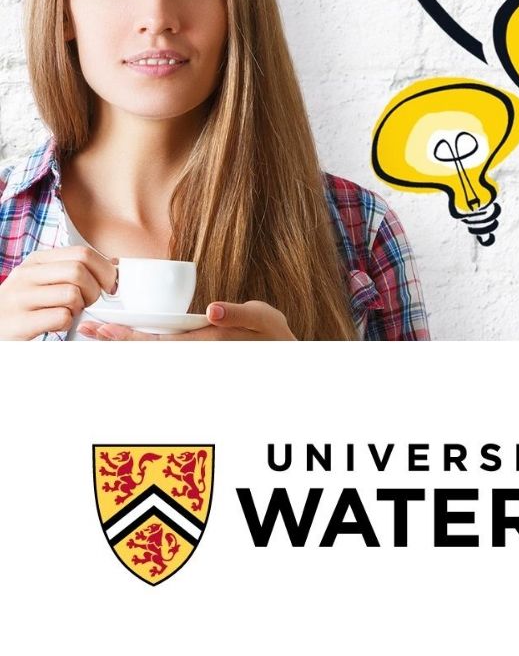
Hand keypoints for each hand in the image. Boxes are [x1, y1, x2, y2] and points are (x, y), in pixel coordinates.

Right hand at [0, 242, 117, 339]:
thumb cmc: (22, 307)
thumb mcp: (41, 281)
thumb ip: (69, 271)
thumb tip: (113, 265)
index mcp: (36, 260)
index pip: (82, 252)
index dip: (104, 268)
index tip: (110, 285)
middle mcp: (27, 274)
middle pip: (79, 270)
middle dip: (95, 289)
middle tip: (90, 302)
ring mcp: (21, 298)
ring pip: (72, 293)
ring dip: (80, 307)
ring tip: (71, 313)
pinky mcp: (19, 322)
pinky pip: (61, 317)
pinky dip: (67, 323)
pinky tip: (58, 325)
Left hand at [81, 298, 295, 341]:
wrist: (283, 354)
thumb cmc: (272, 334)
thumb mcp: (262, 319)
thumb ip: (237, 314)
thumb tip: (211, 310)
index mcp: (206, 343)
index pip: (159, 342)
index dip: (131, 336)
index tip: (106, 329)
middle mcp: (195, 354)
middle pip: (148, 350)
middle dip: (117, 341)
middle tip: (88, 331)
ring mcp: (195, 356)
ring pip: (153, 353)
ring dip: (125, 344)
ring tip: (98, 335)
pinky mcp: (197, 352)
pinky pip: (164, 351)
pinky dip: (142, 345)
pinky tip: (126, 339)